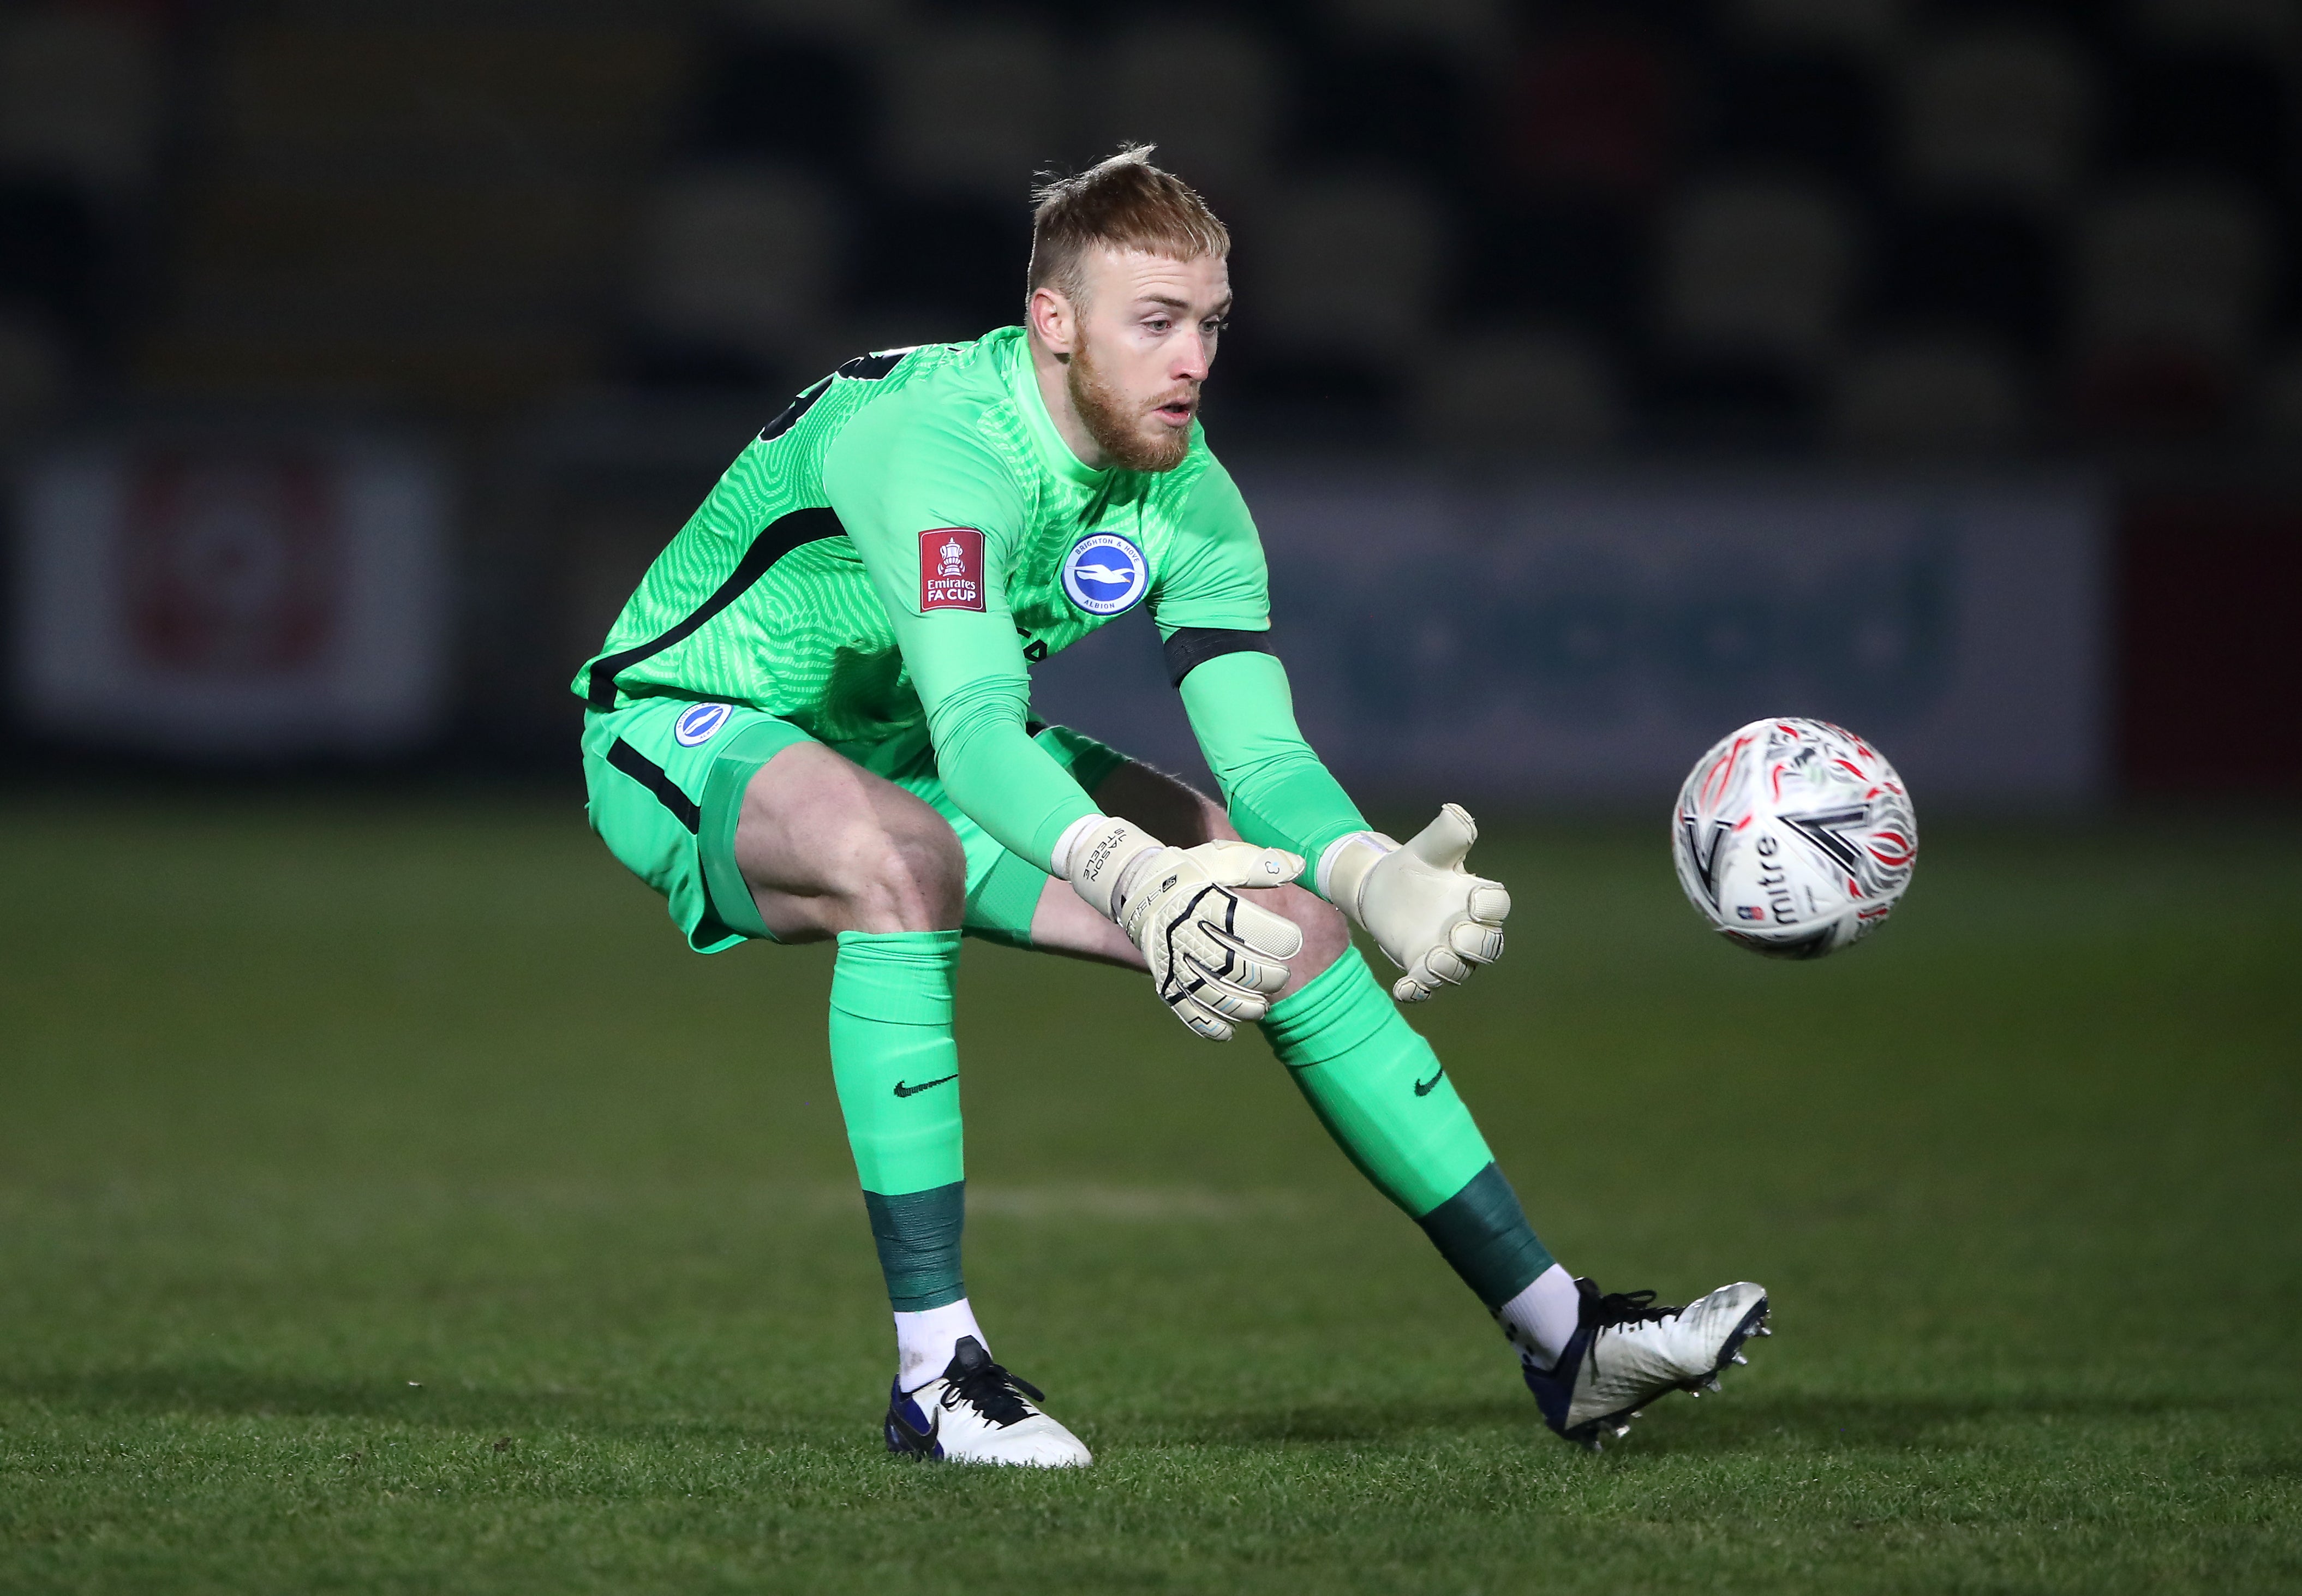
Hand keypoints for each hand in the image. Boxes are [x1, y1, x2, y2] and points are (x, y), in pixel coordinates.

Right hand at [1066, 819, 1304, 1039]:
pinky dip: (1210, 1026)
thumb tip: (1299, 865)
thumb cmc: (1188, 873)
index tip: (1292, 941)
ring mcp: (1174, 961)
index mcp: (1203, 902)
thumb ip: (1259, 864)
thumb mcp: (1219, 858)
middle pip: (1235, 966)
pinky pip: (1186, 1010)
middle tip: (1281, 976)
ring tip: (1263, 1006)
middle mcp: (1187, 934)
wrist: (1136, 889)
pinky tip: (1231, 1030)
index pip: (1245, 923)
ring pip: (1214, 995)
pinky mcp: (1164, 979)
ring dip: (1245, 1007)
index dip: (1277, 936)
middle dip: (1267, 977)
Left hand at [1322, 805, 1508, 1002]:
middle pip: (1489, 947)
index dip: (1491, 906)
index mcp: (1474, 896)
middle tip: (1456, 934)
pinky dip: (1418, 992)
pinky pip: (1427, 988)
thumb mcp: (1427, 848)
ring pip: (1460, 971)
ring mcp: (1445, 951)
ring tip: (1431, 960)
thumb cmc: (1414, 866)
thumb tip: (1456, 812)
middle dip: (1478, 945)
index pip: (1496, 904)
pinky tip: (1402, 990)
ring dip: (1449, 970)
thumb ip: (1445, 833)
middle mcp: (1467, 928)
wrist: (1379, 886)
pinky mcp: (1420, 967)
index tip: (1474, 899)